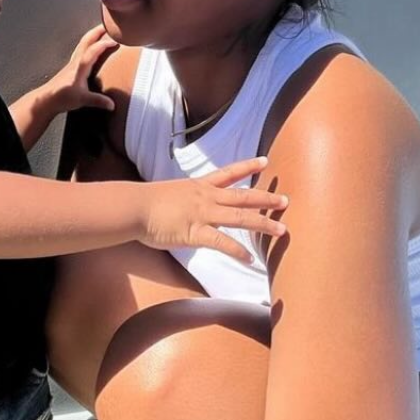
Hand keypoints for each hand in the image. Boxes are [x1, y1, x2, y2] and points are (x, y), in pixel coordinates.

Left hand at [41, 23, 119, 120]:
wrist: (46, 99)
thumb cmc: (62, 97)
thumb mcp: (83, 100)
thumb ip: (98, 101)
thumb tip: (112, 104)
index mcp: (80, 66)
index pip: (93, 50)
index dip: (105, 44)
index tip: (116, 41)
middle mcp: (76, 61)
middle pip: (86, 40)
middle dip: (98, 31)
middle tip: (108, 25)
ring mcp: (72, 63)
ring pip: (83, 43)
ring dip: (92, 36)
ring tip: (101, 32)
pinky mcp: (70, 67)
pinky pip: (81, 50)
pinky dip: (88, 44)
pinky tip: (91, 48)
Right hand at [139, 161, 288, 263]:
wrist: (134, 207)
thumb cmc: (144, 203)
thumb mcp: (169, 194)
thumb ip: (182, 201)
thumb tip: (184, 208)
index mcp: (199, 186)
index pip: (228, 173)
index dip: (248, 166)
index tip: (265, 161)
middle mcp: (206, 197)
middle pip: (243, 197)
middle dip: (266, 199)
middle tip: (285, 200)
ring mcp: (203, 214)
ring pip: (240, 218)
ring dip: (263, 224)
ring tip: (281, 229)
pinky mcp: (196, 232)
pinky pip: (223, 243)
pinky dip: (238, 251)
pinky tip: (250, 259)